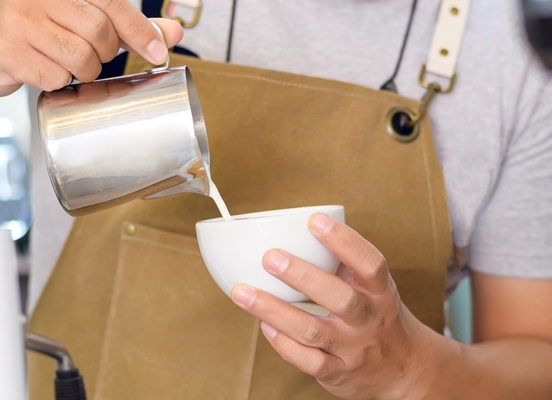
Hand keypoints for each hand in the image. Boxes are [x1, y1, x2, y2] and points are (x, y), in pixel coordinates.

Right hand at [0, 0, 182, 95]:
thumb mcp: (89, 19)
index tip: (158, 53)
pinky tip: (47, 69)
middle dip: (106, 52)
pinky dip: (59, 82)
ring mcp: (20, 23)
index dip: (140, 31)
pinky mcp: (10, 53)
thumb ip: (129, 26)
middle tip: (92, 53)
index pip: (112, 4)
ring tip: (68, 61)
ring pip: (81, 59)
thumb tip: (173, 33)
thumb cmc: (47, 29)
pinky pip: (55, 78)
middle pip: (100, 33)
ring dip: (84, 70)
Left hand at [231, 213, 430, 399]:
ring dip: (275, 310)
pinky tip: (264, 325)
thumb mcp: (374, 288)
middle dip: (303, 276)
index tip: (315, 221)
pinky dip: (283, 343)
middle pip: (340, 298)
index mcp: (380, 292)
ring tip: (243, 293)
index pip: (369, 263)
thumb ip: (344, 263)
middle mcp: (369, 319)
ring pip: (312, 330)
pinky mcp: (337, 372)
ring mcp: (352, 349)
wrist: (404, 370)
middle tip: (270, 257)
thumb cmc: (378, 316)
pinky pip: (307, 361)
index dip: (344, 241)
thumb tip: (301, 230)